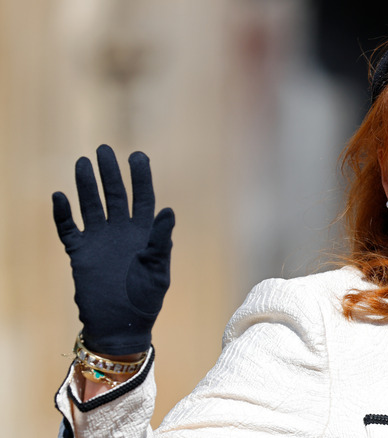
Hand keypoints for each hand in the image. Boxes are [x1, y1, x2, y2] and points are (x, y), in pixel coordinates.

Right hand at [53, 145, 174, 355]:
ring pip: (91, 206)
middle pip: (115, 195)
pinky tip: (59, 196)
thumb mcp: (158, 271)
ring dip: (86, 185)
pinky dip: (63, 214)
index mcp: (144, 234)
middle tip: (103, 149)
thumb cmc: (146, 300)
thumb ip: (161, 241)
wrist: (120, 327)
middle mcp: (121, 232)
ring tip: (82, 162)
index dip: (140, 177)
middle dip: (110, 173)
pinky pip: (69, 229)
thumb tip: (169, 211)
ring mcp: (100, 241)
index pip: (143, 198)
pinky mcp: (80, 253)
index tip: (137, 155)